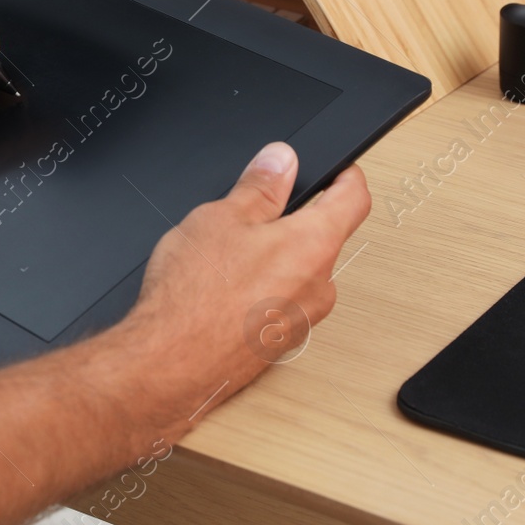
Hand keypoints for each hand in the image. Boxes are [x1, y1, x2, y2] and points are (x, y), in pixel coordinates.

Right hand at [104, 142, 370, 438]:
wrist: (169, 364)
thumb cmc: (194, 297)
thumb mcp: (221, 218)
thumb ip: (260, 186)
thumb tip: (281, 160)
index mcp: (314, 245)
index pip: (354, 199)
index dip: (347, 175)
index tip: (337, 168)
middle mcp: (319, 286)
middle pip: (322, 238)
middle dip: (292, 221)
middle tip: (251, 214)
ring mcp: (302, 320)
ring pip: (298, 273)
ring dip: (273, 259)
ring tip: (225, 259)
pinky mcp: (279, 343)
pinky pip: (280, 304)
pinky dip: (260, 291)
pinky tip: (222, 291)